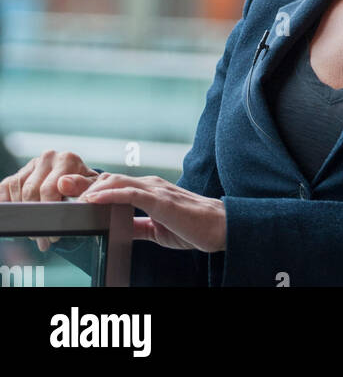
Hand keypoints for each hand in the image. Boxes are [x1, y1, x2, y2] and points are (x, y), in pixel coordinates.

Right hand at [0, 150, 101, 251]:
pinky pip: (6, 187)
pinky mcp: (19, 172)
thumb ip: (82, 185)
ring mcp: (32, 164)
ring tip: (35, 233)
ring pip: (17, 191)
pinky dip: (8, 203)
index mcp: (66, 159)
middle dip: (35, 219)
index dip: (50, 215)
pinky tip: (17, 217)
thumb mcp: (91, 187)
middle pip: (30, 192)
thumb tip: (64, 183)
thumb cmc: (85, 187)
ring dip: (23, 215)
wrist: (77, 180)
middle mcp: (48, 157)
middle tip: (43, 239)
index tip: (54, 234)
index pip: (49, 189)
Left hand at [64, 172, 226, 252]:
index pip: (113, 185)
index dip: (90, 185)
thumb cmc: (192, 226)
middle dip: (83, 180)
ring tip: (69, 190)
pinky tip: (95, 199)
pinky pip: (131, 194)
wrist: (219, 228)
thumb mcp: (156, 228)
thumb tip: (118, 226)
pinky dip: (110, 195)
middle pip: (110, 179)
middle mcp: (149, 185)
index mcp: (148, 191)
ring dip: (91, 185)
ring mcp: (155, 190)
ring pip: (117, 182)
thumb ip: (137, 224)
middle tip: (58, 183)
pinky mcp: (161, 200)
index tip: (68, 188)